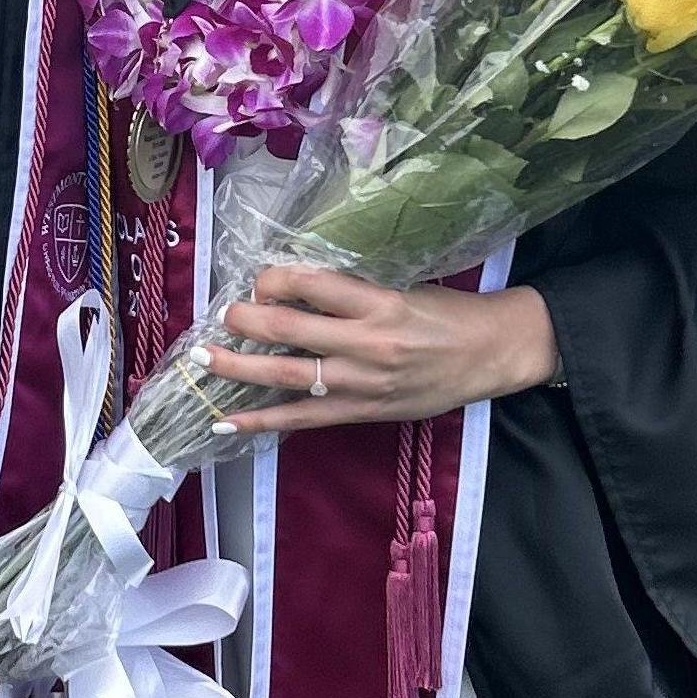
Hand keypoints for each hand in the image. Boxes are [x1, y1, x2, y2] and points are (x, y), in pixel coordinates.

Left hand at [203, 267, 559, 436]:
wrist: (491, 354)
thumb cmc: (448, 314)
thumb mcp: (402, 288)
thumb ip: (351, 292)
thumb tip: (293, 290)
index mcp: (379, 302)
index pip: (311, 286)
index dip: (273, 279)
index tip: (258, 278)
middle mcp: (367, 343)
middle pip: (290, 330)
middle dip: (245, 321)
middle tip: (220, 314)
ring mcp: (362, 383)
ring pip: (287, 375)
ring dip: (240, 367)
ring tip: (205, 359)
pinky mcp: (362, 412)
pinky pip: (302, 418)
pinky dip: (261, 419)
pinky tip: (226, 419)